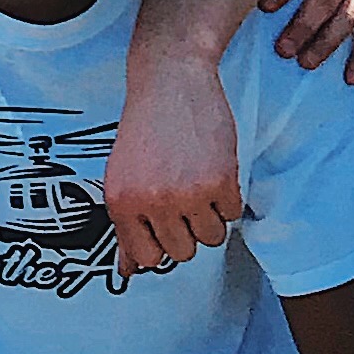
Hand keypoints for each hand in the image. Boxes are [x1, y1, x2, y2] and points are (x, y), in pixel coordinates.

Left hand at [103, 38, 241, 274]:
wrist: (170, 81)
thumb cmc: (146, 127)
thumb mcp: (123, 176)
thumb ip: (127, 226)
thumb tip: (128, 272)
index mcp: (121, 203)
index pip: (146, 259)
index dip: (159, 245)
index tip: (164, 227)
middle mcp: (151, 202)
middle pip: (181, 254)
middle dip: (186, 230)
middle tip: (181, 197)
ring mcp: (187, 194)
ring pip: (210, 238)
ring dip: (209, 216)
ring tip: (196, 183)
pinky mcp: (220, 181)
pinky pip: (232, 215)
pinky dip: (228, 198)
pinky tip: (211, 170)